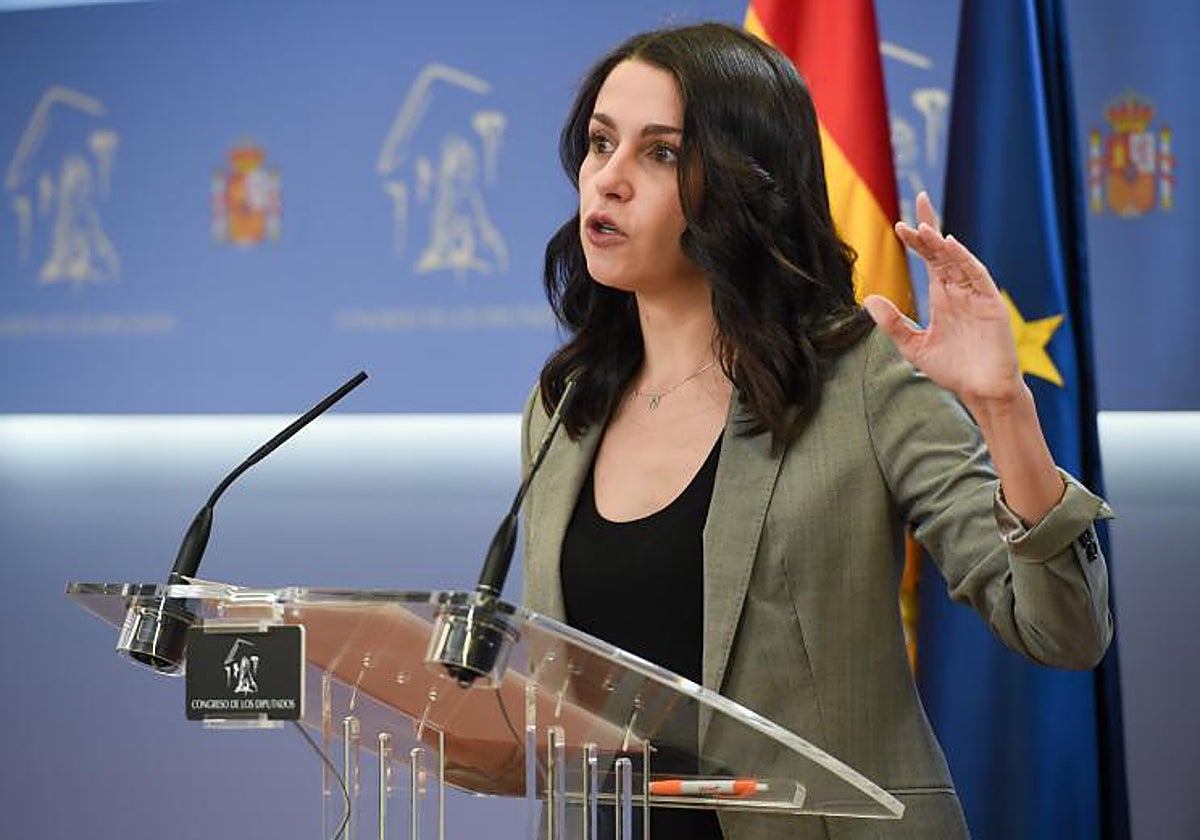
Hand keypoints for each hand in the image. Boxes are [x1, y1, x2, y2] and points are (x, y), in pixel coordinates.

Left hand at [862, 191, 1025, 407]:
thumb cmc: (952, 370)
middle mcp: (958, 290)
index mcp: (942, 296)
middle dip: (929, 229)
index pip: (929, 259)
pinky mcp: (991, 304)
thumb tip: (868, 299)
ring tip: (923, 226)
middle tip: (916, 203)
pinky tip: (950, 246)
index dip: (917, 239)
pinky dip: (965, 260)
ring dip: (941, 242)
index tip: (900, 224)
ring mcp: (976, 295)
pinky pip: (977, 276)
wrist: (981, 392)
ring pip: (958, 260)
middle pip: (942, 252)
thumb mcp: (913, 345)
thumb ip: (892, 323)